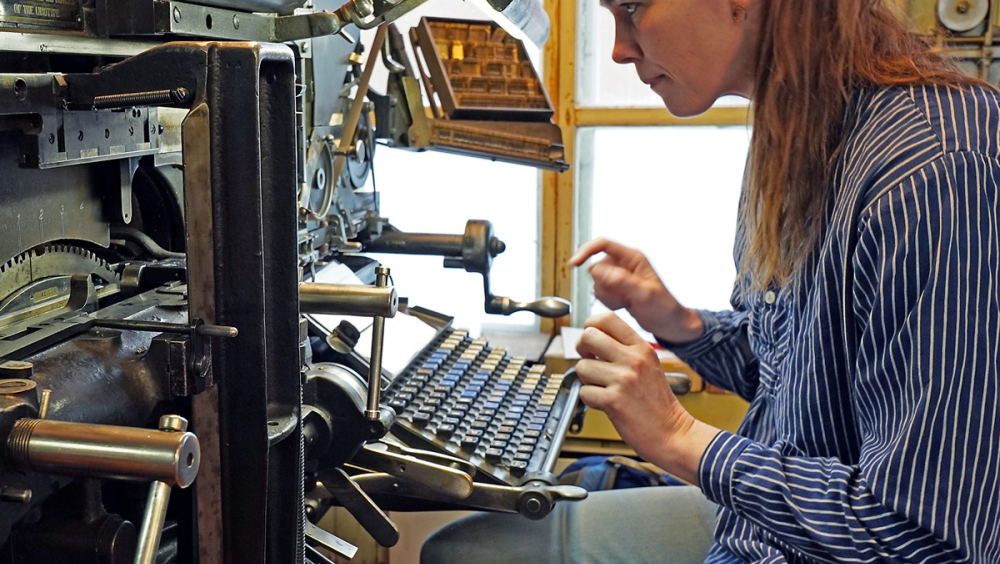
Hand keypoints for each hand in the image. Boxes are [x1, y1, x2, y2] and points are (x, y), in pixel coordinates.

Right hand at [569, 238, 702, 344]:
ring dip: (606, 296)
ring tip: (625, 302)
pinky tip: (624, 305)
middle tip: (622, 296)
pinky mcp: (617, 288)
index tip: (574, 264)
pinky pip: (600, 293)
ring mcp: (620, 276)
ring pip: (596, 282)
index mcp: (633, 257)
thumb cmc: (664, 308)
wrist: (670, 324)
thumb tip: (597, 270)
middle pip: (596, 267)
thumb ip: (621, 281)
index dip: (585, 252)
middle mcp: (625, 264)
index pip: (602, 245)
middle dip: (603, 285)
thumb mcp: (644, 295)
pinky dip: (608, 301)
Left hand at [575, 312, 719, 484]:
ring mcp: (623, 379)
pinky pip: (584, 391)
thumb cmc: (658, 404)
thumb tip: (593, 338)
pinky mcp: (613, 400)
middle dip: (582, 349)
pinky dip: (590, 400)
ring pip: (581, 366)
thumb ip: (625, 350)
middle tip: (590, 361)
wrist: (673, 433)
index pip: (607, 318)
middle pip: (588, 336)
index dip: (591, 325)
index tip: (590, 338)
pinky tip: (605, 403)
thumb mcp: (649, 365)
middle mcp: (633, 359)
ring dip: (586, 380)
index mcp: (641, 348)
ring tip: (603, 388)